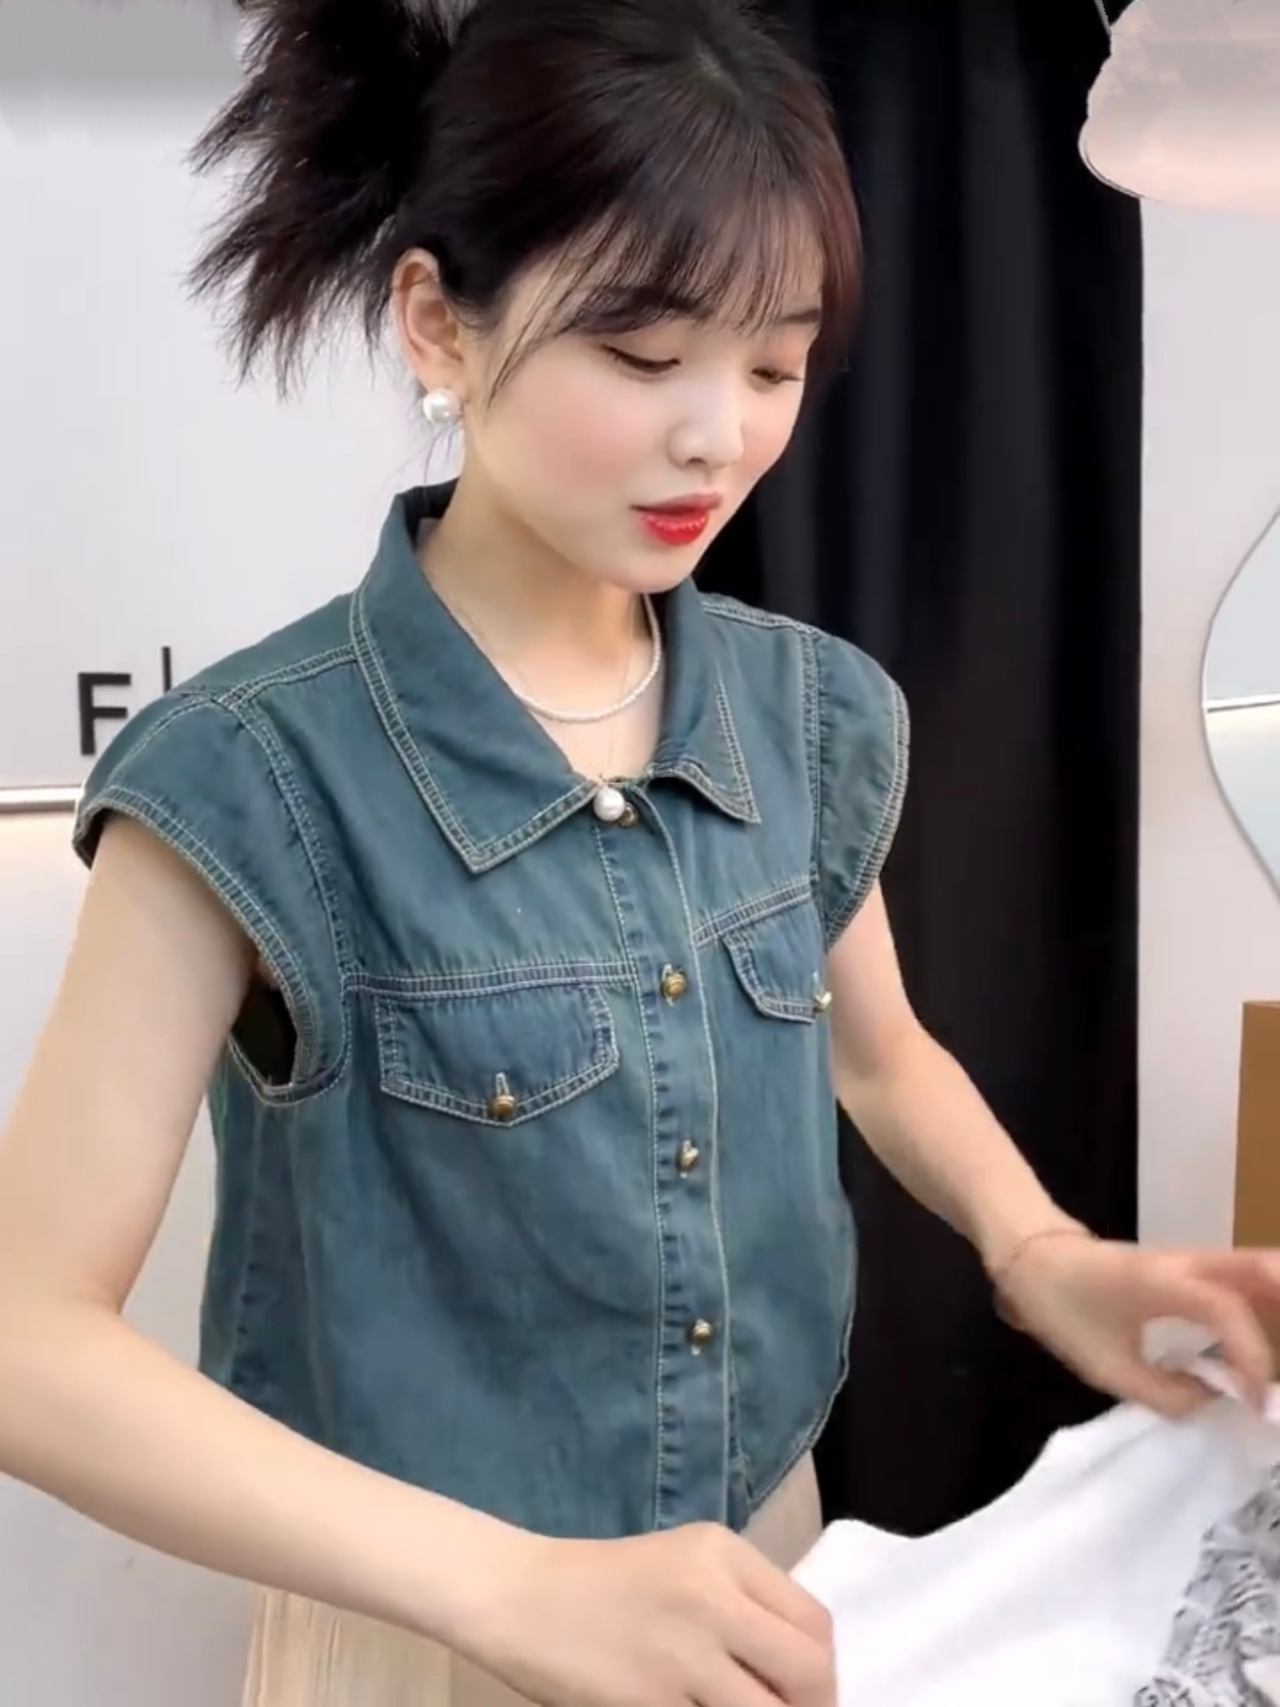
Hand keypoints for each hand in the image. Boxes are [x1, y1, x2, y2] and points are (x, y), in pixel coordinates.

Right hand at [469, 1521, 835, 1706]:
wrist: (519, 1597)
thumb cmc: (603, 1583)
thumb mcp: (684, 1565)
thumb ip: (741, 1601)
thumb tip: (799, 1667)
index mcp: (724, 1553)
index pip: (815, 1623)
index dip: (824, 1674)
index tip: (808, 1698)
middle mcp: (713, 1596)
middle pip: (809, 1672)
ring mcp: (683, 1653)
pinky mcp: (651, 1703)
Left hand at [996, 1232, 1279, 1417]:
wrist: (1033, 1260)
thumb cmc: (1063, 1308)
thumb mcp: (1105, 1366)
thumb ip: (1164, 1393)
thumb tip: (1214, 1405)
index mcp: (1162, 1282)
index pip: (1227, 1309)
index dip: (1250, 1355)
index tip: (1252, 1401)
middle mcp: (1187, 1263)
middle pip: (1261, 1267)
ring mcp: (1191, 1261)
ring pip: (1257, 1267)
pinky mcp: (1190, 1269)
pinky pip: (1241, 1279)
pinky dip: (1267, 1302)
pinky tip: (1274, 1335)